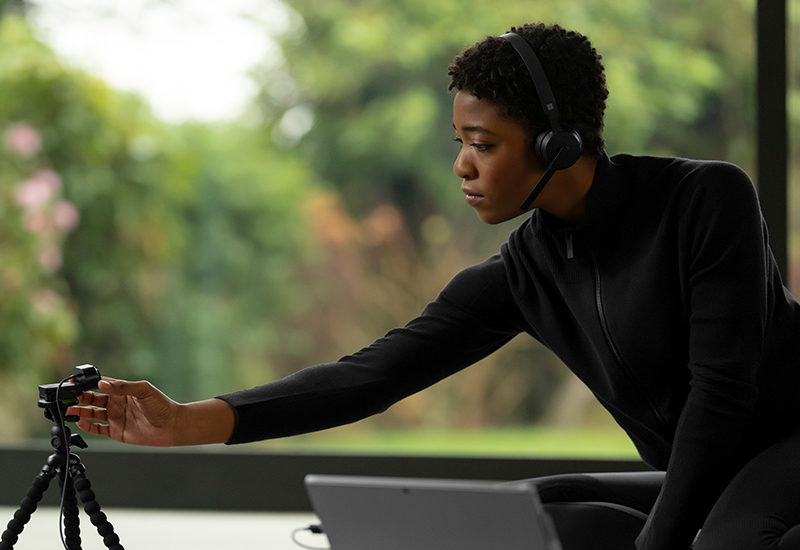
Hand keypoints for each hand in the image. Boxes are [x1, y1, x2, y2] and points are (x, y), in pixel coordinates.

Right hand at [69, 376, 235, 445]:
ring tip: (70, 410)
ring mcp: (116, 418)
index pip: (102, 385)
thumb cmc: (162, 406)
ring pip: (92, 414)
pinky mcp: (117, 432)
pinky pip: (98, 429)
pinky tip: (80, 422)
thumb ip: (123, 387)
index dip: (88, 384)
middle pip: (93, 400)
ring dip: (80, 412)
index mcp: (123, 391)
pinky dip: (88, 426)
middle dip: (80, 398)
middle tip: (69, 398)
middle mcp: (117, 404)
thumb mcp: (143, 391)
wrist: (172, 426)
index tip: (76, 383)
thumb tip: (103, 382)